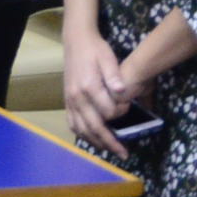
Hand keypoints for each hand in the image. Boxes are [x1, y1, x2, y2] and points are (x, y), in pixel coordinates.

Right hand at [61, 26, 136, 156]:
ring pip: (82, 130)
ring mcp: (70, 101)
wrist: (76, 41)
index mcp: (89, 86)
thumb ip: (114, 75)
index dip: (121, 114)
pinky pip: (73, 124)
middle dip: (110, 143)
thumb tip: (121, 91)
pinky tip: (93, 140)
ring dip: (97, 143)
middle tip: (123, 154)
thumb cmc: (96, 49)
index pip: (107, 112)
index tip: (129, 108)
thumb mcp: (108, 57)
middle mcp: (77, 98)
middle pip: (94, 127)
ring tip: (111, 150)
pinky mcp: (67, 102)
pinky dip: (83, 135)